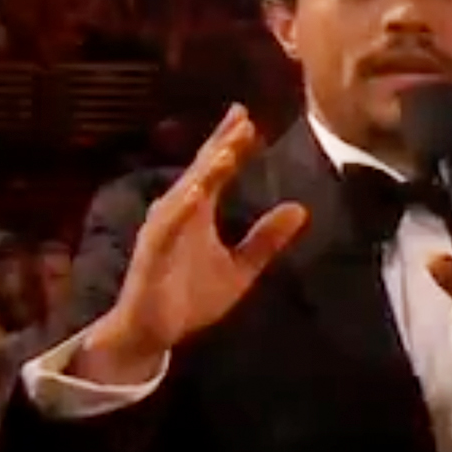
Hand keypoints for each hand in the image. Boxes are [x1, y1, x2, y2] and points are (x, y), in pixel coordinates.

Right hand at [86, 104, 307, 379]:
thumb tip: (300, 208)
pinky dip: (180, 208)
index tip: (248, 119)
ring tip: (227, 148)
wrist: (156, 333)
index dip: (230, 145)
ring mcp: (162, 232)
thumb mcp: (242, 269)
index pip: (216, 171)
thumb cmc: (191, 297)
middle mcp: (179, 214)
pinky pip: (166, 228)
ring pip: (185, 193)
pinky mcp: (151, 255)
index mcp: (199, 213)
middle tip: (242, 119)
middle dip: (220, 145)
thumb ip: (267, 239)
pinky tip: (195, 192)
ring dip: (204, 170)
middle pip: (200, 172)